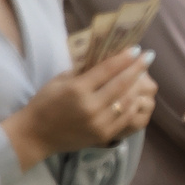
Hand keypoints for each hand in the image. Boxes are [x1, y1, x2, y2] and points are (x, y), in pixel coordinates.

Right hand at [0, 48, 156, 164]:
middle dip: (137, 69)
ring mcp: (99, 122)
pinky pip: (126, 118)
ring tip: (144, 76)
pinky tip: (137, 96)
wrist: (36, 135)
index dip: (124, 58)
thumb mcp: (59, 81)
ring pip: (127, 101)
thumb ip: (83, 71)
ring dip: (138, 87)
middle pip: (122, 84)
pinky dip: (133, 105)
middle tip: (149, 57)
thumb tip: (107, 58)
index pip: (107, 70)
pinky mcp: (104, 135)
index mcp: (77, 89)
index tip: (137, 49)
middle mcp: (90, 106)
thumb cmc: (44, 103)